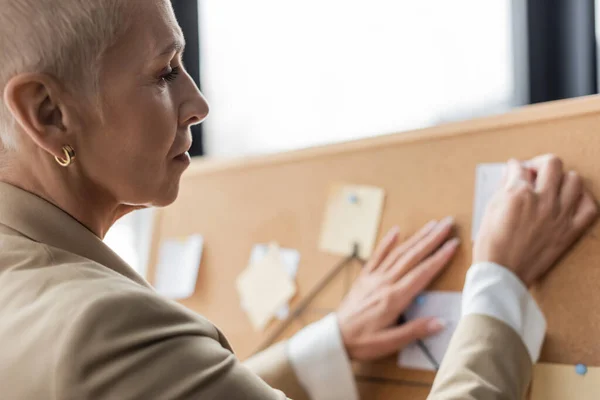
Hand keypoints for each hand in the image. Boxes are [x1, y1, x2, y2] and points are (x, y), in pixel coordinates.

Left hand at [336, 218, 459, 360]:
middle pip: (412, 256)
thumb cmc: (362, 342)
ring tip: (431, 225)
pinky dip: (387, 242)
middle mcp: (384, 283)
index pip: (422, 273)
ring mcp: (373, 278)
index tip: (453, 244)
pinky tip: (396, 230)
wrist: (335, 337)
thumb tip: (441, 322)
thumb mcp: (390, 343)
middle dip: (432, 239)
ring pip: (398, 253)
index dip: (439, 258)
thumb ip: (415, 331)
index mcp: (394, 298)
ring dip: (416, 237)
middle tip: (447, 223)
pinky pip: (377, 256)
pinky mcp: (364, 278)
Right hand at [474, 155, 597, 285]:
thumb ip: (503, 188)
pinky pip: (589, 207)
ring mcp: (559, 216)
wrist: (502, 274)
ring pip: (574, 179)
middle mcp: (541, 201)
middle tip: (534, 173)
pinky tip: (569, 201)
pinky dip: (581, 200)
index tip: (514, 170)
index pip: (520, 167)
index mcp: (518, 194)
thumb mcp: (490, 210)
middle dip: (540, 164)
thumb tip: (512, 174)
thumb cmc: (491, 245)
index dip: (514, 167)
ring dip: (562, 179)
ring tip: (552, 187)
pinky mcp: (570, 232)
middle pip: (552, 163)